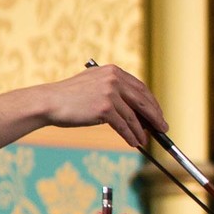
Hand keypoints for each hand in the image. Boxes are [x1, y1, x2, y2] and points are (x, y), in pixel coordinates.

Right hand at [43, 64, 164, 148]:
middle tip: (163, 128)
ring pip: (133, 116)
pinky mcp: (104, 108)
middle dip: (155, 116)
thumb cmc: (70, 97)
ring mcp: (109, 93)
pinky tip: (134, 142)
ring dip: (141, 131)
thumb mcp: (94, 85)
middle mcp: (113, 79)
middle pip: (143, 101)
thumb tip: (137, 111)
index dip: (151, 103)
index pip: (140, 88)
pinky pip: (123, 125)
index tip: (157, 114)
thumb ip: (114, 91)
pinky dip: (130, 136)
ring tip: (145, 141)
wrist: (49, 102)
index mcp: (113, 71)